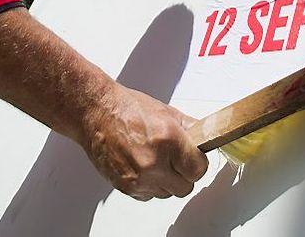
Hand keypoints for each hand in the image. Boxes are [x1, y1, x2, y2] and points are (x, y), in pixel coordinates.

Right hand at [82, 82, 208, 200]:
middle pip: (185, 187)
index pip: (199, 170)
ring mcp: (138, 178)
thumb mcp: (168, 113)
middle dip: (184, 174)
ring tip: (156, 160)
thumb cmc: (128, 109)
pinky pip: (148, 195)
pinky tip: (143, 166)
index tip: (194, 158)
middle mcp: (153, 163)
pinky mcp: (125, 187)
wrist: (98, 113)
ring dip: (166, 181)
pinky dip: (149, 185)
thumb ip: (191, 130)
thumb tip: (206, 139)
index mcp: (168, 140)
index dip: (198, 163)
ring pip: (166, 194)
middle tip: (177, 160)